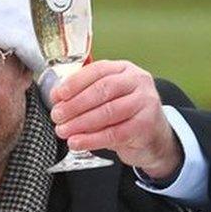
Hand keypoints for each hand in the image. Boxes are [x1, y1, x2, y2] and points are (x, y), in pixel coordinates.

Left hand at [48, 60, 181, 178]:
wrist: (153, 137)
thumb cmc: (124, 115)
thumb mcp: (107, 98)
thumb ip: (85, 94)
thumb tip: (58, 99)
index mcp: (124, 69)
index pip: (97, 70)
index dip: (74, 83)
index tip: (57, 95)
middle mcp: (138, 82)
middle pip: (102, 90)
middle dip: (75, 104)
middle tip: (57, 115)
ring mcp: (145, 103)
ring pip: (108, 112)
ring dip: (80, 122)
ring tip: (63, 130)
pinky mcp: (146, 125)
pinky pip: (115, 133)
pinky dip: (92, 139)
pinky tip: (77, 142)